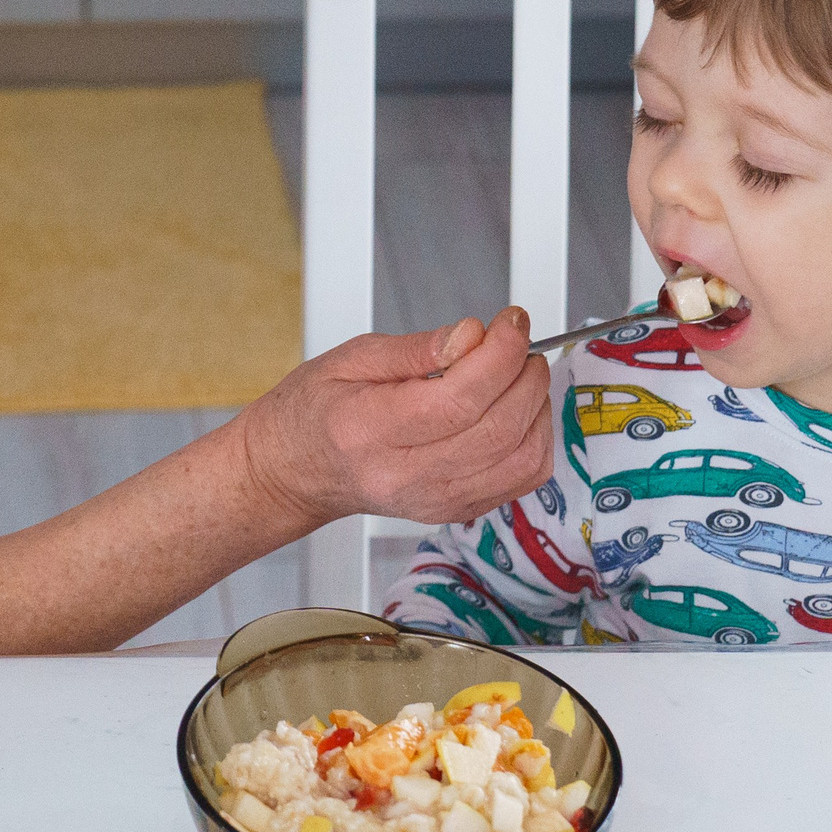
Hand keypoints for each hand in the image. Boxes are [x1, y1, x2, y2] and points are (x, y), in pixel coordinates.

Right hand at [238, 309, 552, 530]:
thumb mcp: (350, 358)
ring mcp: (434, 501)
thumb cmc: (314, 412)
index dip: (498, 354)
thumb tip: (471, 335)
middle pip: (497, 429)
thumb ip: (416, 348)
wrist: (295, 471)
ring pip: (520, 459)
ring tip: (518, 371)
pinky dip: (535, 438)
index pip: (457, 399)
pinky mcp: (456, 510)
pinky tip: (519, 408)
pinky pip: (521, 479)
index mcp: (369, 431)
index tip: (511, 321)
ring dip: (537, 406)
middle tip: (517, 340)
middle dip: (524, 374)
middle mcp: (405, 476)